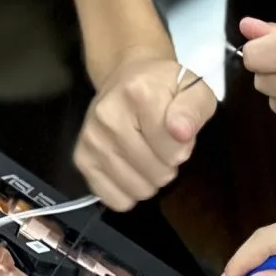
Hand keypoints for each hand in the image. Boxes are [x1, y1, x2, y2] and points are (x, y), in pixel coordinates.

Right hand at [74, 52, 216, 209]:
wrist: (126, 78)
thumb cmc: (166, 88)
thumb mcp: (194, 91)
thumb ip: (193, 110)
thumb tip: (181, 133)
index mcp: (138, 93)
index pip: (174, 150)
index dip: (183, 147)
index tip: (177, 132)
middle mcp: (107, 115)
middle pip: (157, 173)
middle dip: (167, 164)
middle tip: (162, 144)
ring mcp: (91, 139)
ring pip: (137, 189)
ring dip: (150, 179)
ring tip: (147, 155)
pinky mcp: (81, 158)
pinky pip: (113, 198)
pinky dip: (128, 192)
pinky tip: (131, 169)